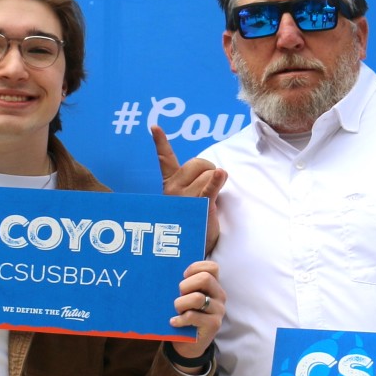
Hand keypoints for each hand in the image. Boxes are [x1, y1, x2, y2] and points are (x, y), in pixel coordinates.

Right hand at [153, 125, 225, 253]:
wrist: (193, 248)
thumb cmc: (192, 221)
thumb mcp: (186, 199)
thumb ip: (193, 182)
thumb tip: (214, 171)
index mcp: (169, 185)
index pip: (164, 159)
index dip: (160, 142)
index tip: (154, 127)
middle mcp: (173, 189)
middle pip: (199, 163)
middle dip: (209, 171)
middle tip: (208, 190)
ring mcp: (185, 197)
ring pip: (209, 174)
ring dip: (215, 185)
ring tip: (209, 203)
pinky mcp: (199, 206)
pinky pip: (209, 188)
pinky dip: (216, 180)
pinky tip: (221, 174)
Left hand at [169, 260, 223, 354]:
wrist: (188, 344)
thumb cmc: (184, 315)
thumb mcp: (186, 297)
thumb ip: (185, 285)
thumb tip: (168, 272)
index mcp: (214, 286)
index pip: (212, 267)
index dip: (195, 268)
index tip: (183, 276)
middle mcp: (219, 296)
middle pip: (205, 278)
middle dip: (185, 285)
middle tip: (178, 295)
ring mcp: (218, 310)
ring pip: (197, 298)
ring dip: (180, 304)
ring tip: (176, 310)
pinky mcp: (214, 324)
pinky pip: (193, 316)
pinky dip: (179, 319)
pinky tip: (174, 322)